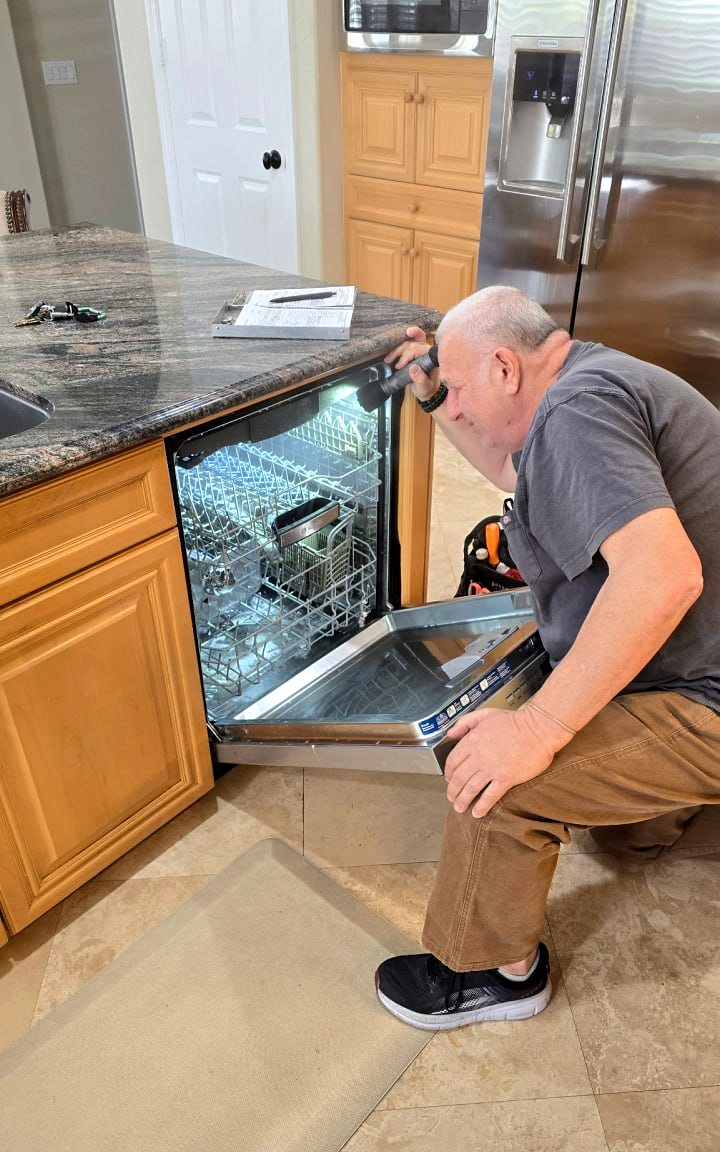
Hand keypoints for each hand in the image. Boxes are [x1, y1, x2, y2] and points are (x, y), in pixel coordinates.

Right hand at [384, 326, 438, 401]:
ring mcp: (423, 349)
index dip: (407, 356)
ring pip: (409, 343)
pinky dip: (402, 342)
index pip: (419, 351)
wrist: (427, 389)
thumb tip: (413, 368)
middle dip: (399, 352)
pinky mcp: (417, 350)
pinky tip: (394, 347)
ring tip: (388, 359)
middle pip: (413, 344)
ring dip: (397, 349)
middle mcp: (428, 352)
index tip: (398, 367)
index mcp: (432, 359)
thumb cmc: (427, 388)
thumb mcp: (424, 387)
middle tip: (389, 361)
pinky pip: (411, 340)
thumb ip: (420, 379)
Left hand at [444, 707, 559, 818]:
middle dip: (453, 790)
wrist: (539, 729)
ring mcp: (492, 768)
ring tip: (459, 807)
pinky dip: (482, 806)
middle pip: (459, 778)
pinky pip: (490, 796)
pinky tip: (477, 813)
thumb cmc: (515, 721)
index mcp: (472, 740)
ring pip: (471, 788)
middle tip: (451, 797)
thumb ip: (464, 722)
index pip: (452, 761)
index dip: (448, 773)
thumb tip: (450, 734)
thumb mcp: (485, 714)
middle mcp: (479, 756)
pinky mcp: (506, 778)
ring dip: (463, 800)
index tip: (449, 779)